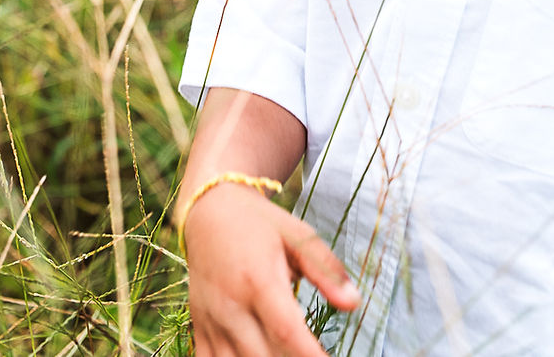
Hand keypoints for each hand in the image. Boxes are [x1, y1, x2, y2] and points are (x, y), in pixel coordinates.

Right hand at [185, 184, 358, 356]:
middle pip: (263, 356)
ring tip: (288, 356)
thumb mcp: (297, 235)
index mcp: (258, 279)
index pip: (286, 330)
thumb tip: (354, 303)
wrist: (210, 211)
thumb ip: (325, 270)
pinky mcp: (199, 328)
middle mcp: (231, 304)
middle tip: (313, 356)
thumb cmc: (259, 223)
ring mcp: (211, 320)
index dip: (310, 355)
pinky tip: (259, 355)